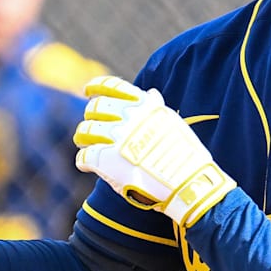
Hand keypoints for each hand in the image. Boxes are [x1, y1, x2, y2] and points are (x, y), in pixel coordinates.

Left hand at [74, 76, 236, 226]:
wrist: (187, 183)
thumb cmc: (184, 156)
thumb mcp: (172, 122)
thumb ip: (155, 108)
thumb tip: (150, 93)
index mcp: (144, 105)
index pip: (112, 87)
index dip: (96, 87)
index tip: (88, 90)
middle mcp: (128, 117)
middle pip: (95, 109)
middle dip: (90, 117)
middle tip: (89, 127)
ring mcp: (116, 137)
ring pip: (84, 131)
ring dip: (82, 138)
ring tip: (84, 145)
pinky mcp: (106, 160)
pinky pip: (84, 156)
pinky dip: (82, 161)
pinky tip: (85, 165)